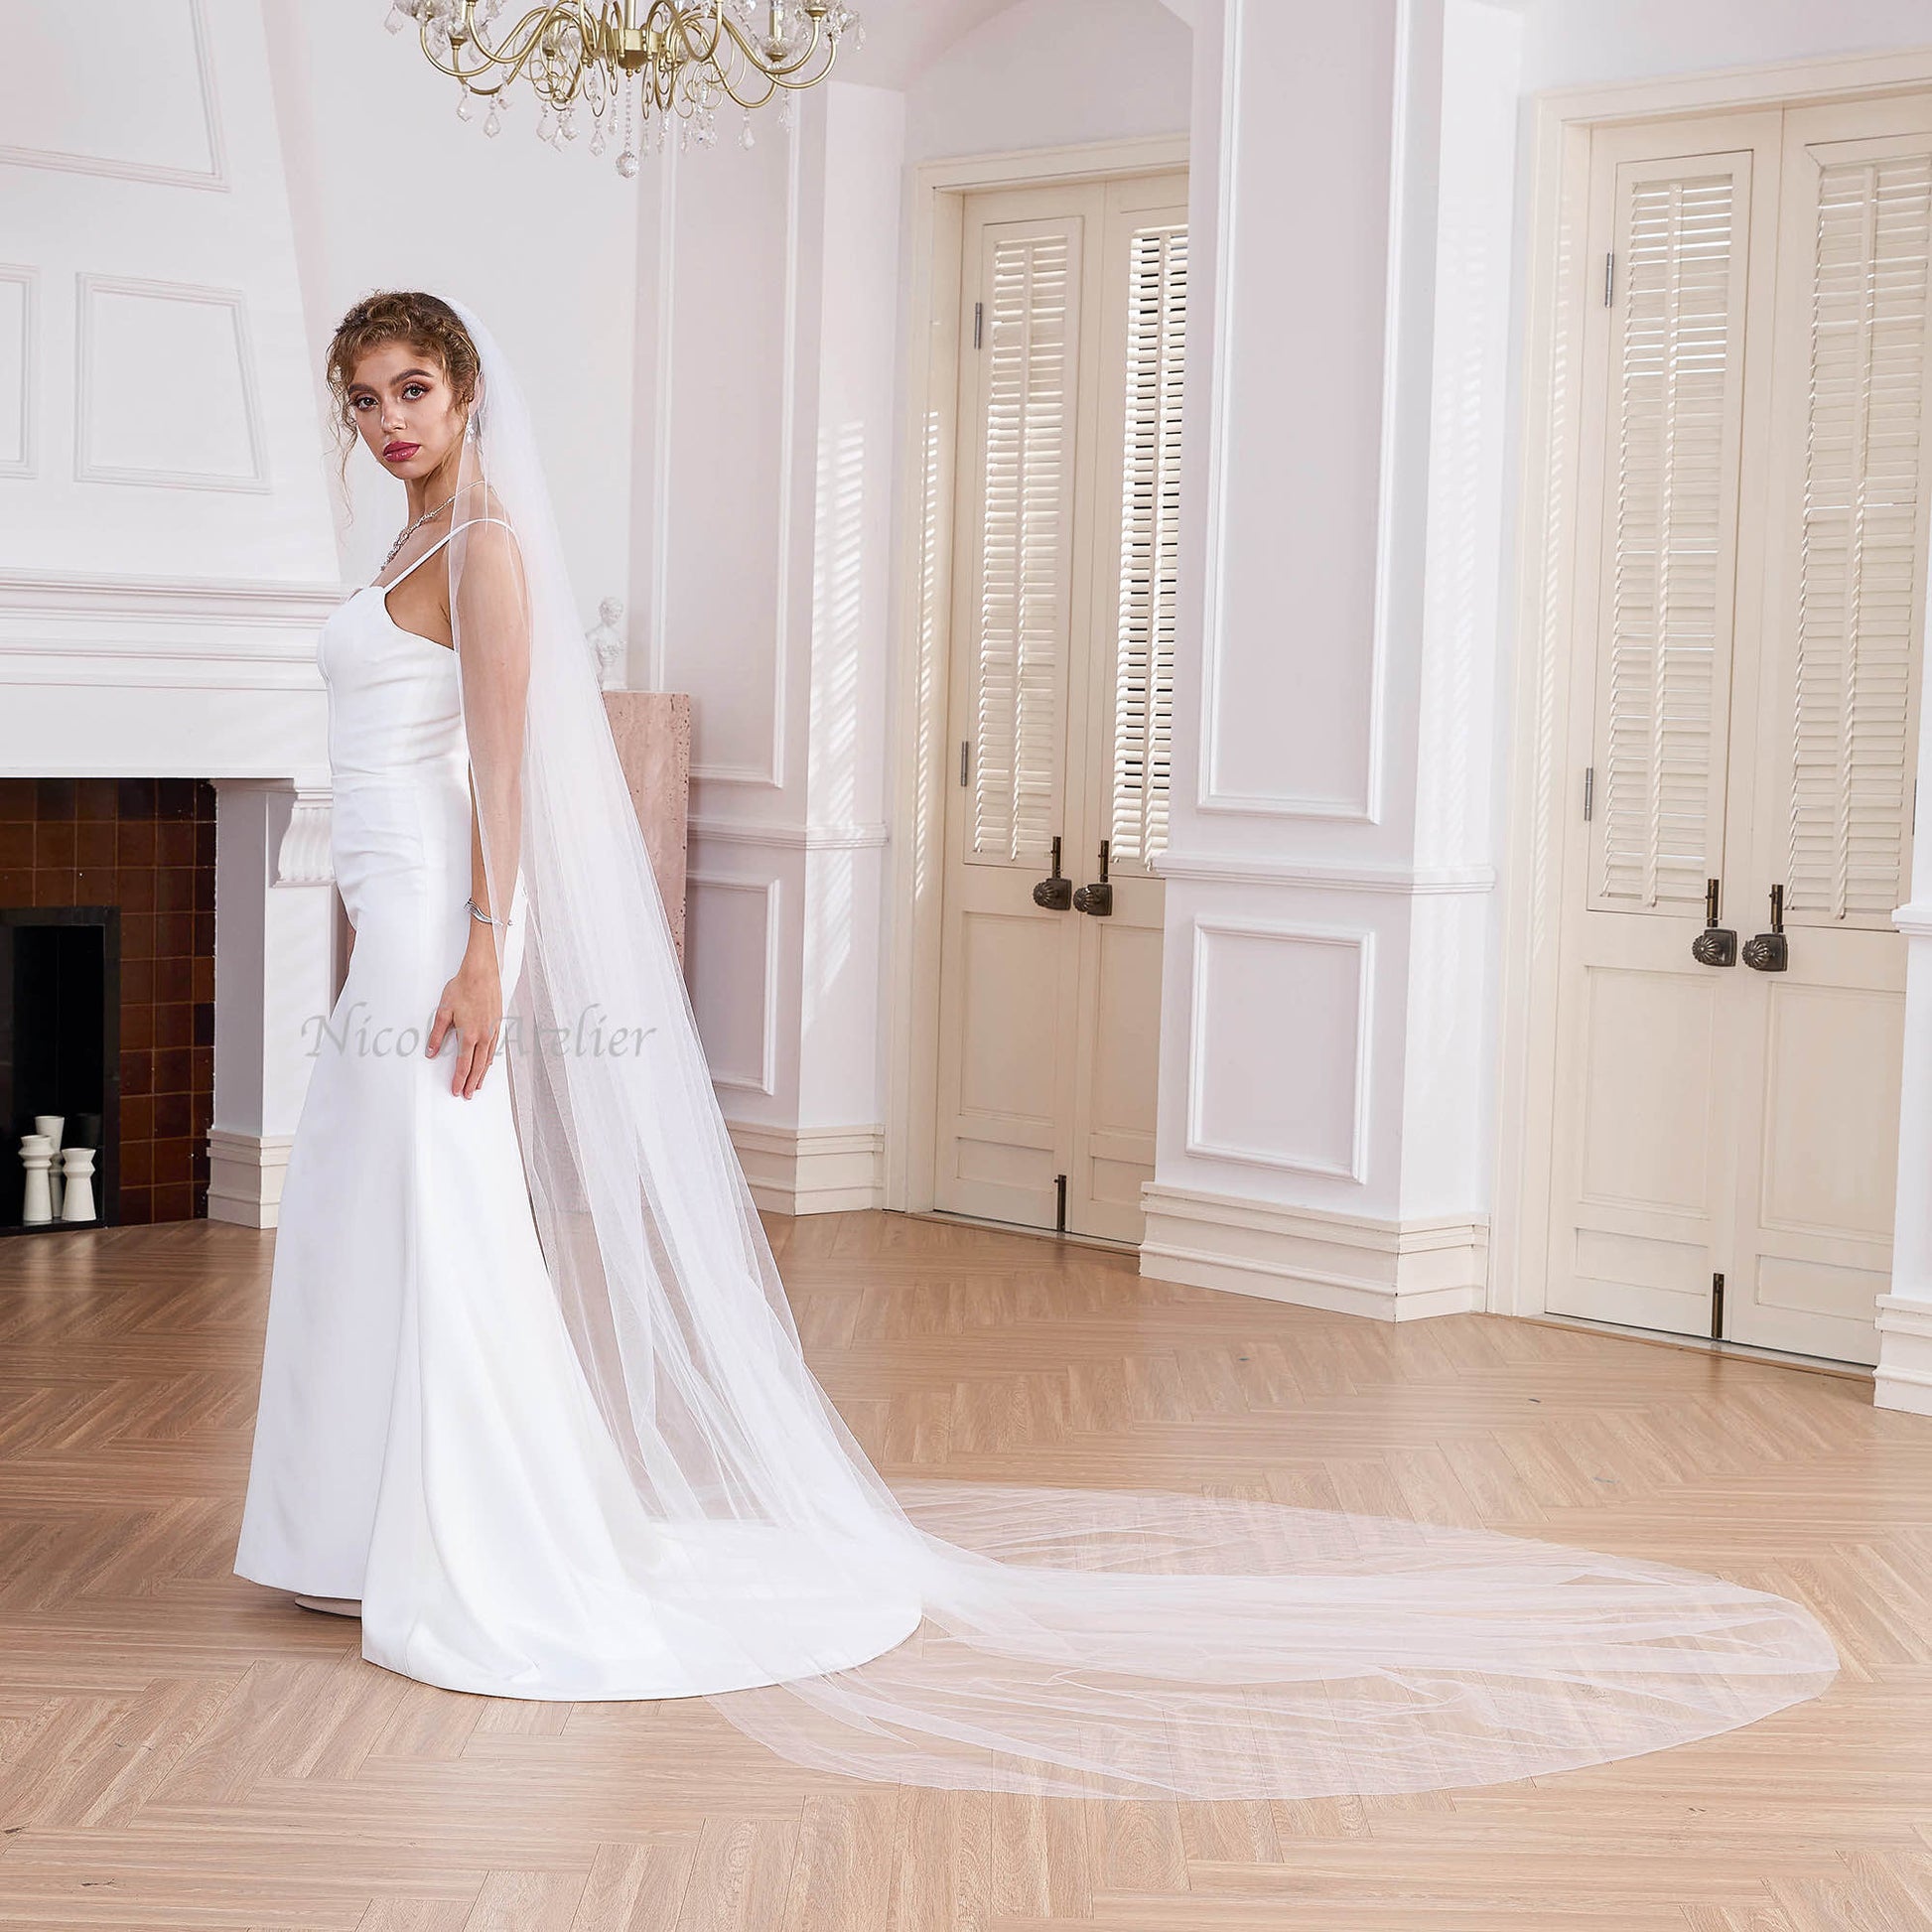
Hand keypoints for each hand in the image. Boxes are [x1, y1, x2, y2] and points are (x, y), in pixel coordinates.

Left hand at [427, 934, 502, 1096]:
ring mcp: (492, 1030)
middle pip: (477, 1066)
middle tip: (467, 1094)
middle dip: (471, 1082)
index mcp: (469, 1035)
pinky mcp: (497, 1023)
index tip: (456, 1090)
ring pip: (487, 1059)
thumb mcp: (443, 1011)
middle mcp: (483, 1036)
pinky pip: (494, 1048)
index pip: (463, 1064)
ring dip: (482, 1074)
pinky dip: (490, 1059)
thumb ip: (437, 1034)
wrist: (482, 973)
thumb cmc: (463, 988)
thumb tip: (431, 1052)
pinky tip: (488, 1063)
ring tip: (477, 1085)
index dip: (459, 1079)